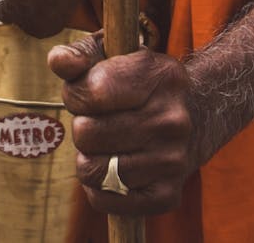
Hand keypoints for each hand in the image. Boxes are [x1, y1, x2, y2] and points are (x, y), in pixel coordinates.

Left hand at [48, 32, 199, 216]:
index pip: (94, 91)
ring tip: (103, 143)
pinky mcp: (166, 195)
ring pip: (93, 170)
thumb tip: (57, 61)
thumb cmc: (139, 80)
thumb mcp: (114, 53)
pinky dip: (98, 186)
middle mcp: (172, 119)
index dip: (76, 93)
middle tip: (97, 119)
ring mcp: (172, 160)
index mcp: (161, 76)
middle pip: (87, 133)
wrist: (196, 115)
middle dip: (81, 125)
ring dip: (88, 156)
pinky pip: (104, 200)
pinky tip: (113, 166)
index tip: (85, 91)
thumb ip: (80, 54)